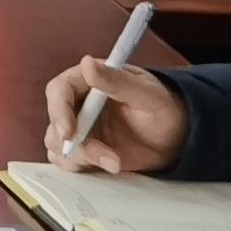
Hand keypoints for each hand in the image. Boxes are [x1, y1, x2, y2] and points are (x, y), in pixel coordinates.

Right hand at [42, 58, 186, 175]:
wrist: (177, 138)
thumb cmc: (165, 108)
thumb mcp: (147, 93)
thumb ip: (117, 80)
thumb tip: (87, 63)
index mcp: (88, 81)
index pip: (59, 90)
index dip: (58, 110)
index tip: (69, 132)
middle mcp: (78, 104)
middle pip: (54, 122)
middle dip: (73, 143)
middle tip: (102, 156)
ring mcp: (79, 129)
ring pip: (57, 144)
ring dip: (81, 157)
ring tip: (114, 162)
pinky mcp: (84, 150)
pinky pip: (67, 161)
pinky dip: (82, 167)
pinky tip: (109, 166)